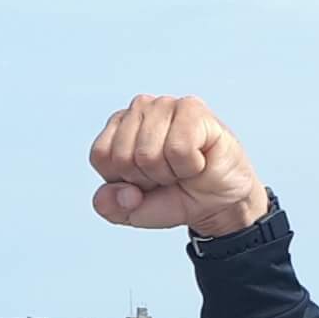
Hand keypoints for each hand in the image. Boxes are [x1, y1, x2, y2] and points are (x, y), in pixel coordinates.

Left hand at [89, 95, 267, 238]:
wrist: (216, 202)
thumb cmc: (175, 196)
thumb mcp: (133, 212)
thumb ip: (111, 207)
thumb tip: (117, 193)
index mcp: (117, 129)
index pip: (101, 155)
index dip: (123, 180)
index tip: (143, 181)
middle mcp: (139, 110)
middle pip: (123, 156)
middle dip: (146, 178)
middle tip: (167, 175)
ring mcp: (165, 105)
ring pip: (148, 154)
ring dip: (169, 173)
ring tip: (181, 167)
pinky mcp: (192, 108)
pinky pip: (177, 149)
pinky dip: (188, 166)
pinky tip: (197, 159)